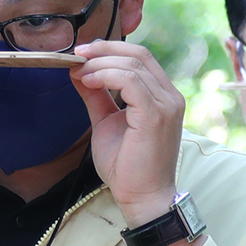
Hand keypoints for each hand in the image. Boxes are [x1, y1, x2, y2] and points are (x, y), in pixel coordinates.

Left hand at [75, 39, 185, 225]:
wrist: (142, 197)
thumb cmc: (128, 167)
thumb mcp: (106, 122)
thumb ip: (97, 96)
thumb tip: (78, 72)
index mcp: (162, 96)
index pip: (140, 57)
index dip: (110, 48)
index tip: (82, 54)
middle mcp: (170, 96)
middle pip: (138, 54)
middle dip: (103, 50)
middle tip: (76, 56)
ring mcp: (166, 104)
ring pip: (133, 64)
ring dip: (100, 64)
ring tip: (79, 73)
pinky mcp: (156, 115)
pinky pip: (130, 81)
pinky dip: (105, 76)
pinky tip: (88, 82)